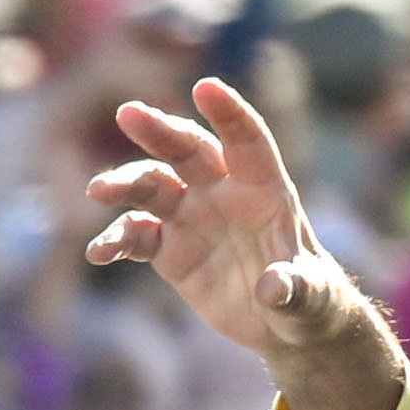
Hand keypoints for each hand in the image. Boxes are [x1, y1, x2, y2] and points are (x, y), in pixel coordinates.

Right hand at [86, 76, 407, 409]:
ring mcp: (192, 216)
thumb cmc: (309, 299)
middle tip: (127, 113)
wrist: (282, 322)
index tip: (205, 87)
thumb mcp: (311, 299)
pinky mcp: (169, 248)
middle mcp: (223, 192)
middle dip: (160, 130)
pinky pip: (136, 235)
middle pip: (188, 150)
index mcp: (265, 189)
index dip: (229, 113)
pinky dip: (115, 240)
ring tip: (99, 190)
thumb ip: (296, 290)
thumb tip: (273, 289)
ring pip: (153, 185)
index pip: (246, 140)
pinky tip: (99, 253)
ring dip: (125, 183)